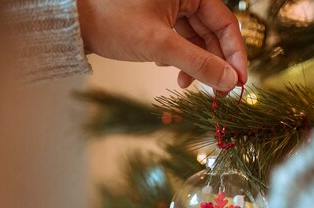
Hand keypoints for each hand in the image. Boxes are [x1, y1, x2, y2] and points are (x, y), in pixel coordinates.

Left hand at [76, 0, 247, 92]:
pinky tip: (168, 70)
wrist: (74, 21)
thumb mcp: (160, 45)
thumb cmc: (113, 22)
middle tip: (218, 92)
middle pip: (213, 33)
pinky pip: (180, 40)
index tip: (238, 82)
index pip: (226, 23)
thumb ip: (198, 63)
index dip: (234, 55)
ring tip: (185, 85)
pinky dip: (179, 58)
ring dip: (195, 64)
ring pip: (196, 39)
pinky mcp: (158, 18)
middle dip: (214, 63)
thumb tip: (229, 81)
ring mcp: (170, 6)